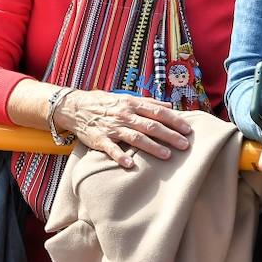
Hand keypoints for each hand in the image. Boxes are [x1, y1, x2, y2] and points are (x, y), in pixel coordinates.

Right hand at [56, 89, 192, 168]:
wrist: (73, 107)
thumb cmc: (102, 103)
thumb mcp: (124, 97)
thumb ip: (147, 102)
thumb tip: (169, 106)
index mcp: (131, 104)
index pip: (157, 112)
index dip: (174, 120)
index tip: (188, 129)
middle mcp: (123, 115)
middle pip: (150, 125)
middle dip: (169, 135)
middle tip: (185, 145)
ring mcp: (111, 127)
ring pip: (135, 137)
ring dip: (151, 146)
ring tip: (167, 155)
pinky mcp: (99, 139)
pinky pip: (111, 148)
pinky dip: (120, 156)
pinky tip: (130, 164)